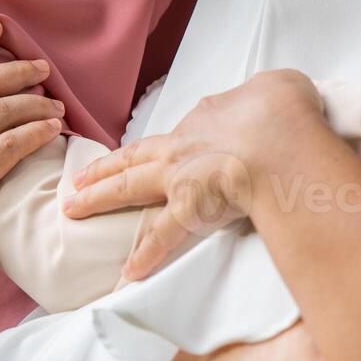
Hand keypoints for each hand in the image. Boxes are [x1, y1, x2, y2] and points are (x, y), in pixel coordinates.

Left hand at [64, 70, 323, 279]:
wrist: (281, 138)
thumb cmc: (284, 111)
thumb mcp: (281, 87)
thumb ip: (272, 96)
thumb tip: (276, 101)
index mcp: (205, 117)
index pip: (181, 130)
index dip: (170, 141)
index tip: (165, 151)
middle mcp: (183, 146)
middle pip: (134, 156)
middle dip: (105, 168)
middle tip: (80, 178)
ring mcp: (180, 178)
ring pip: (128, 187)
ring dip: (98, 198)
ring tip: (75, 208)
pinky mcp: (189, 210)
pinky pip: (161, 237)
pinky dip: (144, 256)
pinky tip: (128, 273)